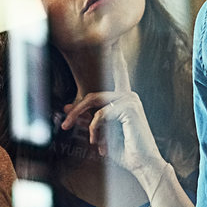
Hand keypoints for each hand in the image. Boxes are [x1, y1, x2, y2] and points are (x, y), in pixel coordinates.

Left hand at [62, 48, 166, 180]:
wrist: (143, 164)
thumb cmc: (125, 151)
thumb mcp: (102, 133)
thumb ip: (88, 119)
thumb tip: (68, 109)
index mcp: (124, 99)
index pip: (114, 76)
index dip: (113, 57)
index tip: (112, 42)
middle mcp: (128, 96)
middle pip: (92, 95)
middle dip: (75, 109)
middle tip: (63, 124)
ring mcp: (130, 100)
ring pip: (94, 102)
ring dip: (80, 119)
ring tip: (77, 135)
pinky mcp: (129, 108)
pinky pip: (100, 115)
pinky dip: (94, 130)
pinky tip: (98, 144)